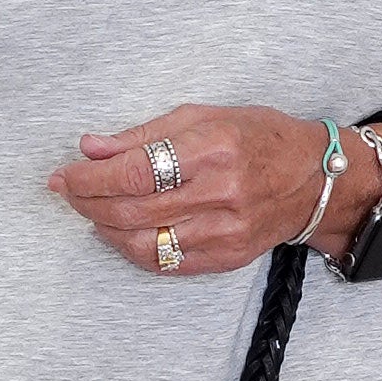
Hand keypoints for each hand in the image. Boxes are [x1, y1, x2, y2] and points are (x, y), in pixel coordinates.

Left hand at [51, 103, 354, 275]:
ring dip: (105, 228)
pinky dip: (132, 250)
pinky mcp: (228, 258)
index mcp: (214, 148)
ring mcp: (226, 232)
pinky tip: (121, 232)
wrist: (316, 180)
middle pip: (132, 210)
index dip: (89, 178)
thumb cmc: (258, 138)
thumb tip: (90, 148)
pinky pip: (165, 263)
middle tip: (69, 192)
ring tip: (93, 211)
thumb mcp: (203, 117)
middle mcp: (222, 193)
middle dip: (87, 202)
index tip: (64, 174)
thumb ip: (143, 135)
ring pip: (143, 243)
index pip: (135, 172)